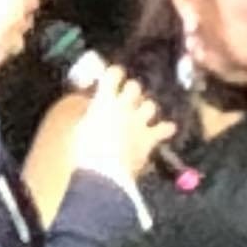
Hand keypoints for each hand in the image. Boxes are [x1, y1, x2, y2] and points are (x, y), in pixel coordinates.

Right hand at [73, 66, 174, 180]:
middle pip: (135, 87)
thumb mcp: (79, 128)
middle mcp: (124, 106)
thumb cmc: (84, 152)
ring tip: (143, 115)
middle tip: (127, 98)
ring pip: (150, 105)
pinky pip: (165, 128)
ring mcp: (139, 121)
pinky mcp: (150, 138)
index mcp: (104, 101)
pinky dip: (166, 128)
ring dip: (147, 109)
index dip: (115, 73)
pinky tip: (168, 129)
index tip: (114, 76)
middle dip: (132, 91)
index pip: (113, 74)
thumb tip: (91, 108)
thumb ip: (88, 114)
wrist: (103, 172)